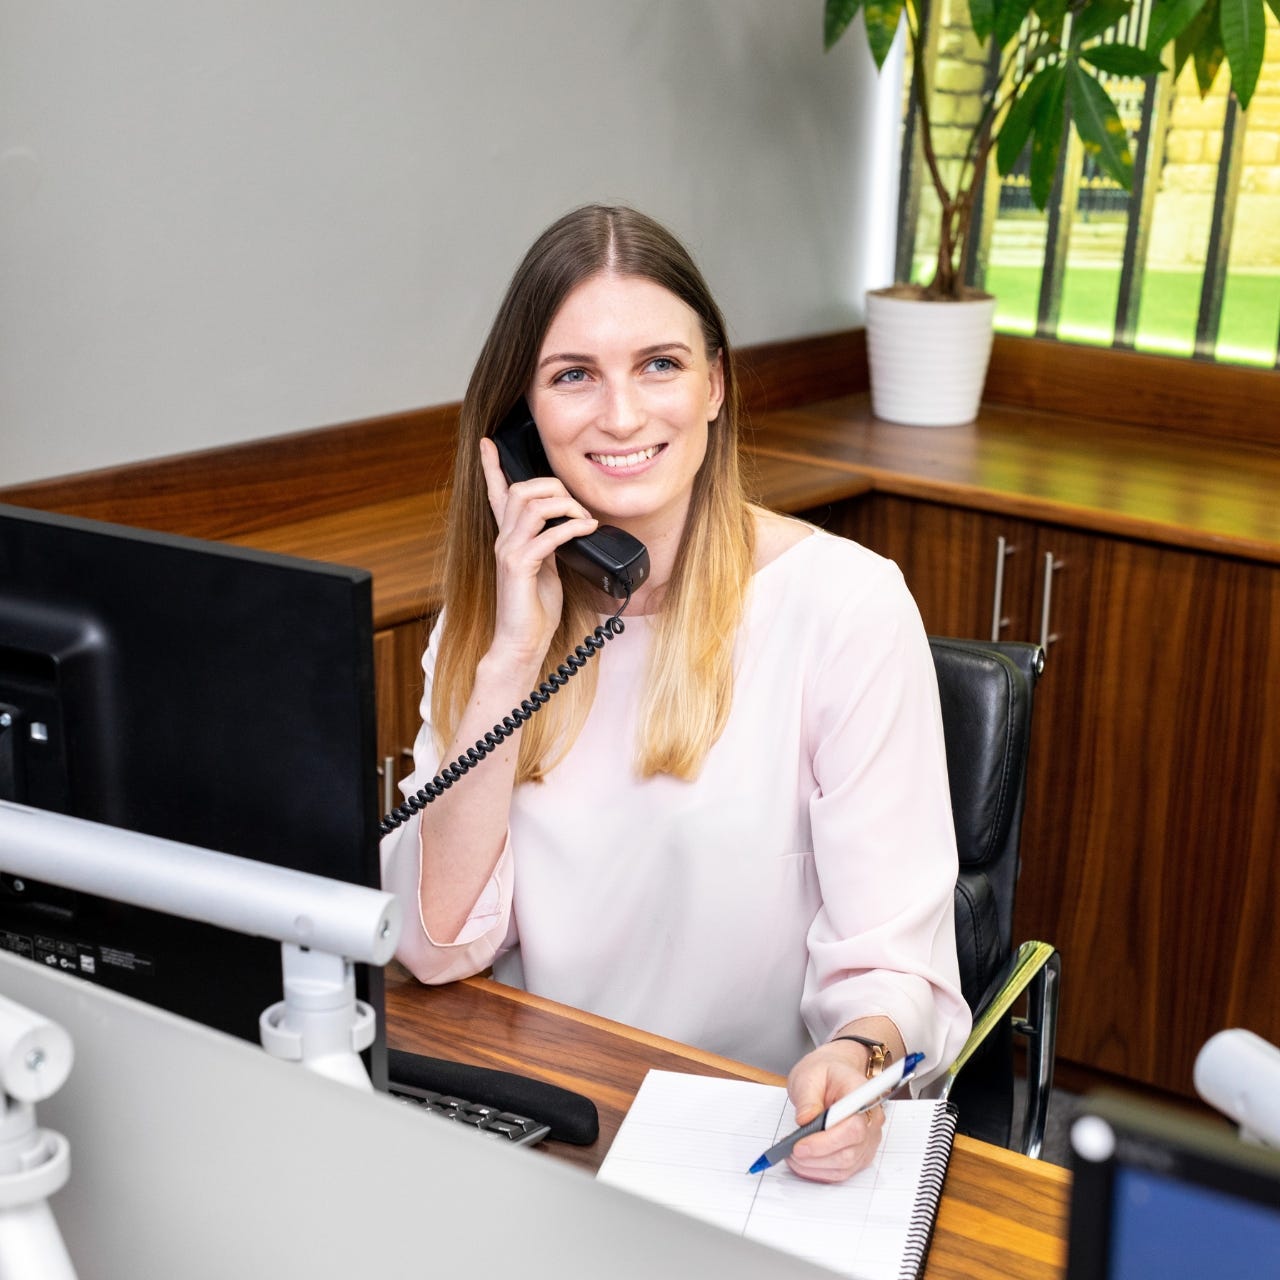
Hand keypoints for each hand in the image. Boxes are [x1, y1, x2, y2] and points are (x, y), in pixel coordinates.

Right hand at [478, 437, 598, 673]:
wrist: (522, 642)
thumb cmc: (535, 609)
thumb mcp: (545, 567)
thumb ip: (548, 542)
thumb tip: (567, 524)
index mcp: (508, 538)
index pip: (496, 493)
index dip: (492, 466)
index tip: (489, 443)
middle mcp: (504, 540)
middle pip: (521, 489)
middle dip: (555, 487)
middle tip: (579, 506)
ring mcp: (509, 552)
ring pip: (532, 505)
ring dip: (566, 506)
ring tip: (585, 520)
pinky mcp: (519, 567)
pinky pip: (547, 535)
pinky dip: (572, 527)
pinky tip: (586, 530)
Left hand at [783, 1041, 886, 1183]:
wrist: (836, 1074)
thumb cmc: (825, 1072)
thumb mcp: (809, 1075)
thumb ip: (807, 1097)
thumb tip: (805, 1120)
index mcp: (862, 1095)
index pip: (854, 1127)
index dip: (826, 1142)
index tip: (799, 1145)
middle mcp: (872, 1120)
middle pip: (850, 1152)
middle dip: (816, 1157)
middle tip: (791, 1153)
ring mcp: (868, 1140)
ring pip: (846, 1166)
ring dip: (816, 1167)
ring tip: (793, 1158)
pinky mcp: (860, 1153)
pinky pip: (843, 1171)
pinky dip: (821, 1171)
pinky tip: (804, 1163)